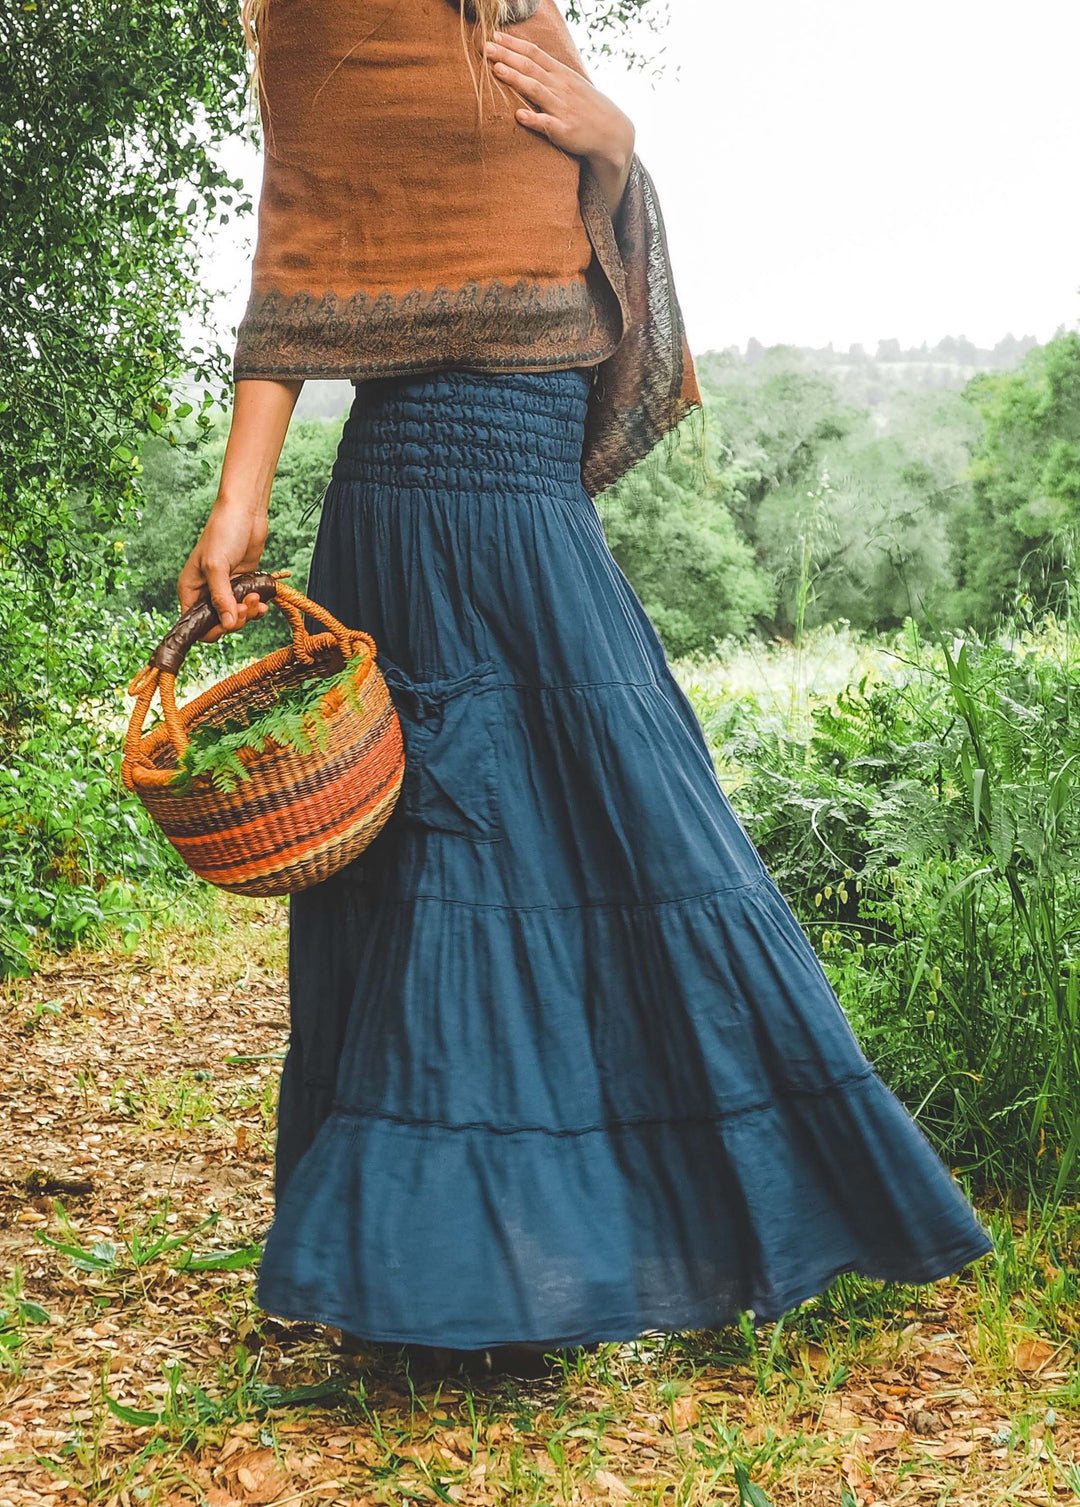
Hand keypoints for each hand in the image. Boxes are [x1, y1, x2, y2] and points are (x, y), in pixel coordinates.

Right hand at [177, 500, 270, 642]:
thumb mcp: (217, 567)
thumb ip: (221, 598)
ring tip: (255, 598)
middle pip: (219, 624)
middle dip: (235, 620)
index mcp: (190, 590)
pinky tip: (262, 602)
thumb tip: (227, 625)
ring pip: (236, 617)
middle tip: (246, 606)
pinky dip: (256, 608)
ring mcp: (226, 590)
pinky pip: (249, 607)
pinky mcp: (243, 585)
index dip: (211, 631)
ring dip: (248, 613)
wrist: (245, 512)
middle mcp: (206, 593)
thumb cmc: (223, 532)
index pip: (196, 625)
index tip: (227, 624)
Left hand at [485, 31, 634, 214]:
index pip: (534, 53)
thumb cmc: (587, 108)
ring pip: (536, 90)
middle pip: (531, 67)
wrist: (614, 133)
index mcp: (561, 74)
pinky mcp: (564, 131)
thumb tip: (526, 62)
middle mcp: (560, 88)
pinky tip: (519, 115)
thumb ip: (549, 74)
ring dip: (516, 79)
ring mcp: (562, 108)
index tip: (494, 35)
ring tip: (496, 69)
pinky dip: (533, 119)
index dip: (513, 44)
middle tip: (485, 47)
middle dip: (507, 56)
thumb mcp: (571, 84)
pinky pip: (546, 124)